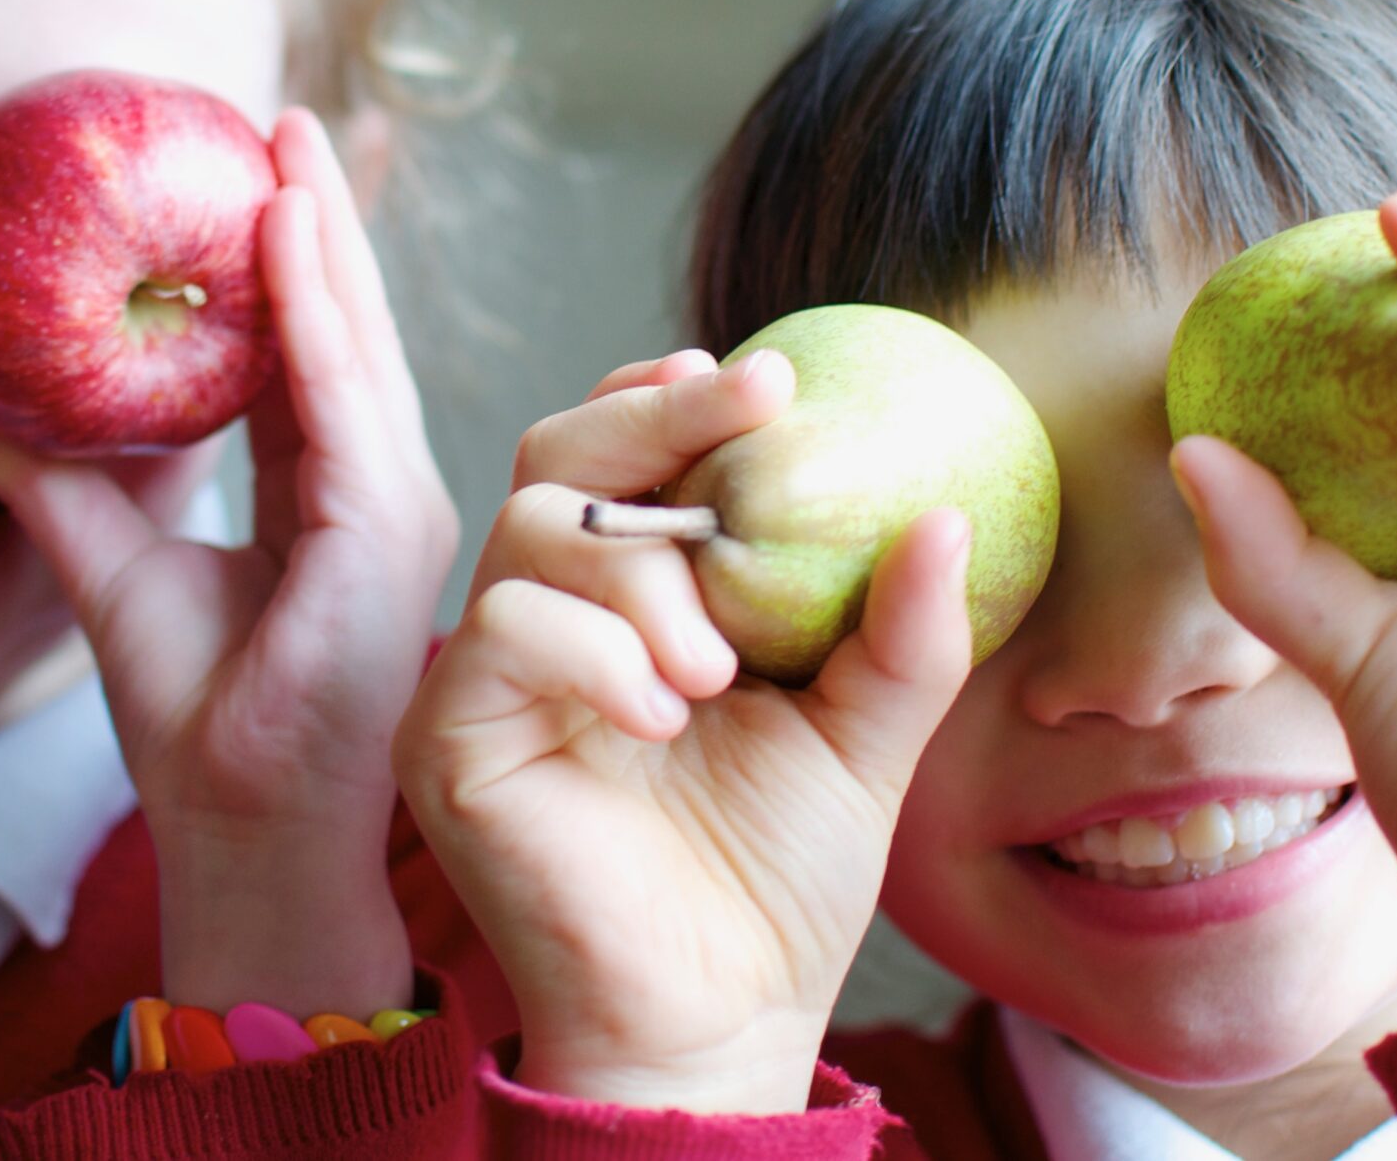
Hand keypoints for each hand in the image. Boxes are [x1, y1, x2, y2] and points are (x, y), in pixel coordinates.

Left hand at [0, 108, 455, 1015]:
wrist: (245, 839)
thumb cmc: (198, 725)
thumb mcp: (106, 573)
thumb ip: (46, 483)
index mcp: (329, 497)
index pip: (306, 357)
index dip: (282, 264)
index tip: (249, 172)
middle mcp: (376, 489)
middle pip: (343, 330)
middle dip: (314, 220)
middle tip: (277, 117)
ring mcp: (394, 508)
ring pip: (356, 345)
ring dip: (321, 239)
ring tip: (286, 144)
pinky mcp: (383, 532)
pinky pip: (345, 397)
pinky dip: (315, 313)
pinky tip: (285, 233)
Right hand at [393, 351, 975, 1112]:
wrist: (723, 1016)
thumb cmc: (780, 880)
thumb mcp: (865, 734)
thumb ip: (901, 631)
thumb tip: (948, 513)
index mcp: (633, 599)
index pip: (620, 454)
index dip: (670, 399)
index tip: (764, 380)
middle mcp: (548, 616)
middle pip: (560, 454)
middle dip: (656, 419)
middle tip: (752, 411)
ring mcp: (489, 674)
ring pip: (531, 530)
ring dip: (643, 577)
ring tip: (719, 668)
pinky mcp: (448, 737)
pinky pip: (502, 630)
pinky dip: (593, 652)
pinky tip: (662, 714)